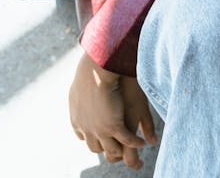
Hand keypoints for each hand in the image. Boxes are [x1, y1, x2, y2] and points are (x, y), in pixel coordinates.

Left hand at [69, 51, 156, 168]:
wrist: (97, 69)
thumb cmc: (90, 73)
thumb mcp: (79, 89)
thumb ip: (78, 99)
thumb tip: (77, 98)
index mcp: (77, 121)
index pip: (84, 138)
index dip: (95, 137)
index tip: (103, 133)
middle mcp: (87, 129)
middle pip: (96, 148)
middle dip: (107, 147)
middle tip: (119, 145)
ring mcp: (99, 130)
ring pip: (112, 150)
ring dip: (123, 151)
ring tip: (133, 150)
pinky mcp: (113, 126)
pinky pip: (127, 141)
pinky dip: (135, 143)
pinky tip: (143, 142)